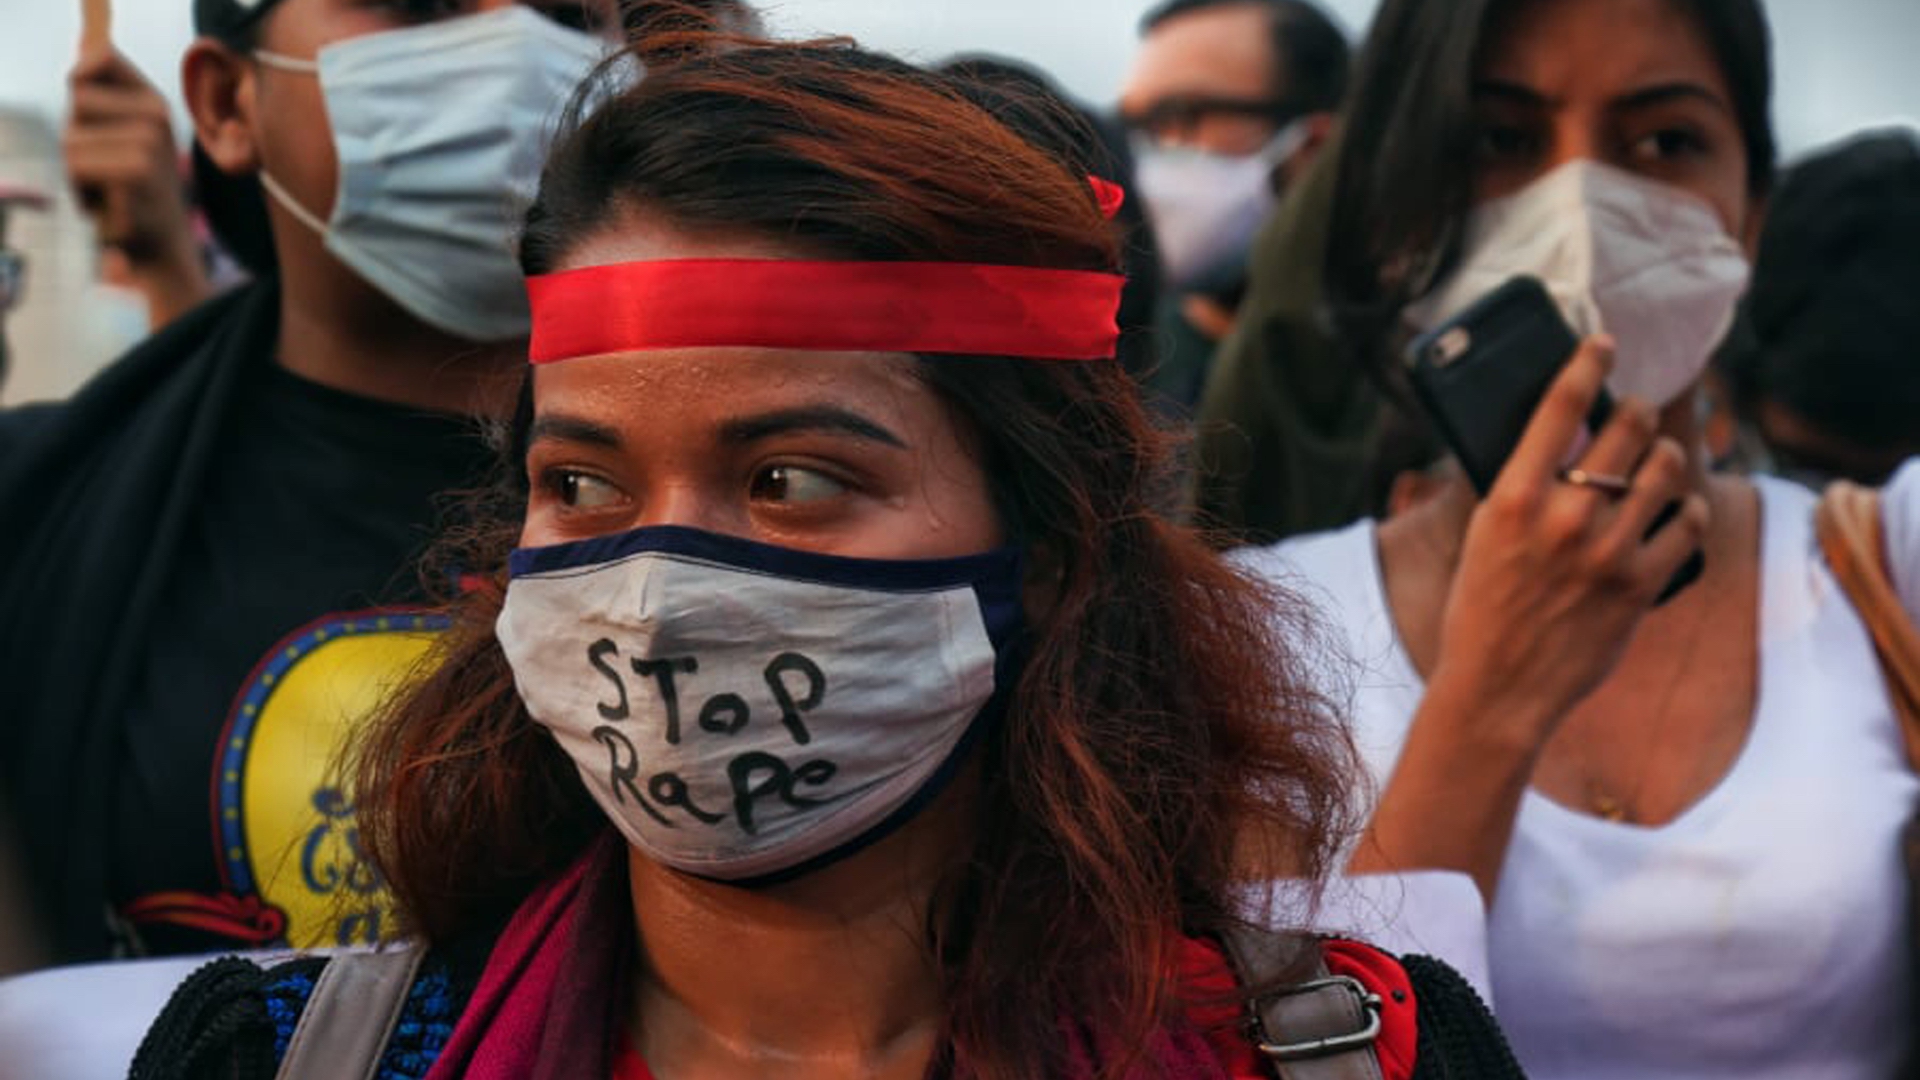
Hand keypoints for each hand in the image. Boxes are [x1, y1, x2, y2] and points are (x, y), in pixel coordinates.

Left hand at [64, 47, 197, 269]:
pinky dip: (83, 193)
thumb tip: (88, 47)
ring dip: (77, 172)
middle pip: (77, 102)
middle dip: (76, 137)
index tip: (95, 121)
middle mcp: (157, 117)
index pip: (95, 61)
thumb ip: (99, 86)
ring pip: (71, 140)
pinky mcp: (138, 174)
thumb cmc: (130, 187)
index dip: (80, 86)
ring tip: (107, 188)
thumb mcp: (116, 131)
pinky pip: (76, 169)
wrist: (162, 244)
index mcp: (154, 101)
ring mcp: (150, 144)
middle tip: (104, 167)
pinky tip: (109, 205)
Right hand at [1430, 336, 1708, 753]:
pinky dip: (1688, 512)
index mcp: (1512, 496)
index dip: (1588, 361)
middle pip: (1629, 426)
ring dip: (1667, 456)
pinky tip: (1677, 513)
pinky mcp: (1641, 585)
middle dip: (1639, 410)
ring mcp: (1607, 550)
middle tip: (1637, 414)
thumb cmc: (1482, 609)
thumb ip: (1523, 488)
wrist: (1499, 688)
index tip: (1603, 343)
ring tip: (1658, 462)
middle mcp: (1563, 515)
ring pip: (1668, 468)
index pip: (1560, 405)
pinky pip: (1689, 523)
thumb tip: (1564, 441)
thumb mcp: (1485, 536)